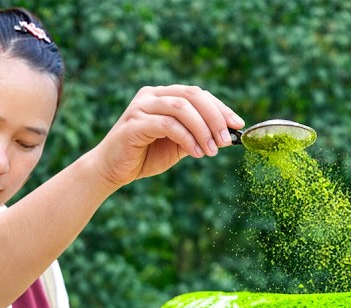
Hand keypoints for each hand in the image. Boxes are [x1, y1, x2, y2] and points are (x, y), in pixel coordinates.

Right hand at [85, 85, 243, 189]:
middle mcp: (151, 95)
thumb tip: (228, 134)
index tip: (238, 124)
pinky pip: (168, 125)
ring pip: (181, 108)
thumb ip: (198, 135)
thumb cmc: (145, 156)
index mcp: (163, 95)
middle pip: (192, 96)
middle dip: (214, 117)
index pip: (198, 94)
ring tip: (212, 150)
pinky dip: (187, 138)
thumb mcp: (178, 144)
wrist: (112, 170)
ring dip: (202, 129)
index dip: (220, 108)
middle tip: (226, 140)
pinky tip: (196, 153)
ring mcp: (141, 107)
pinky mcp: (133, 124)